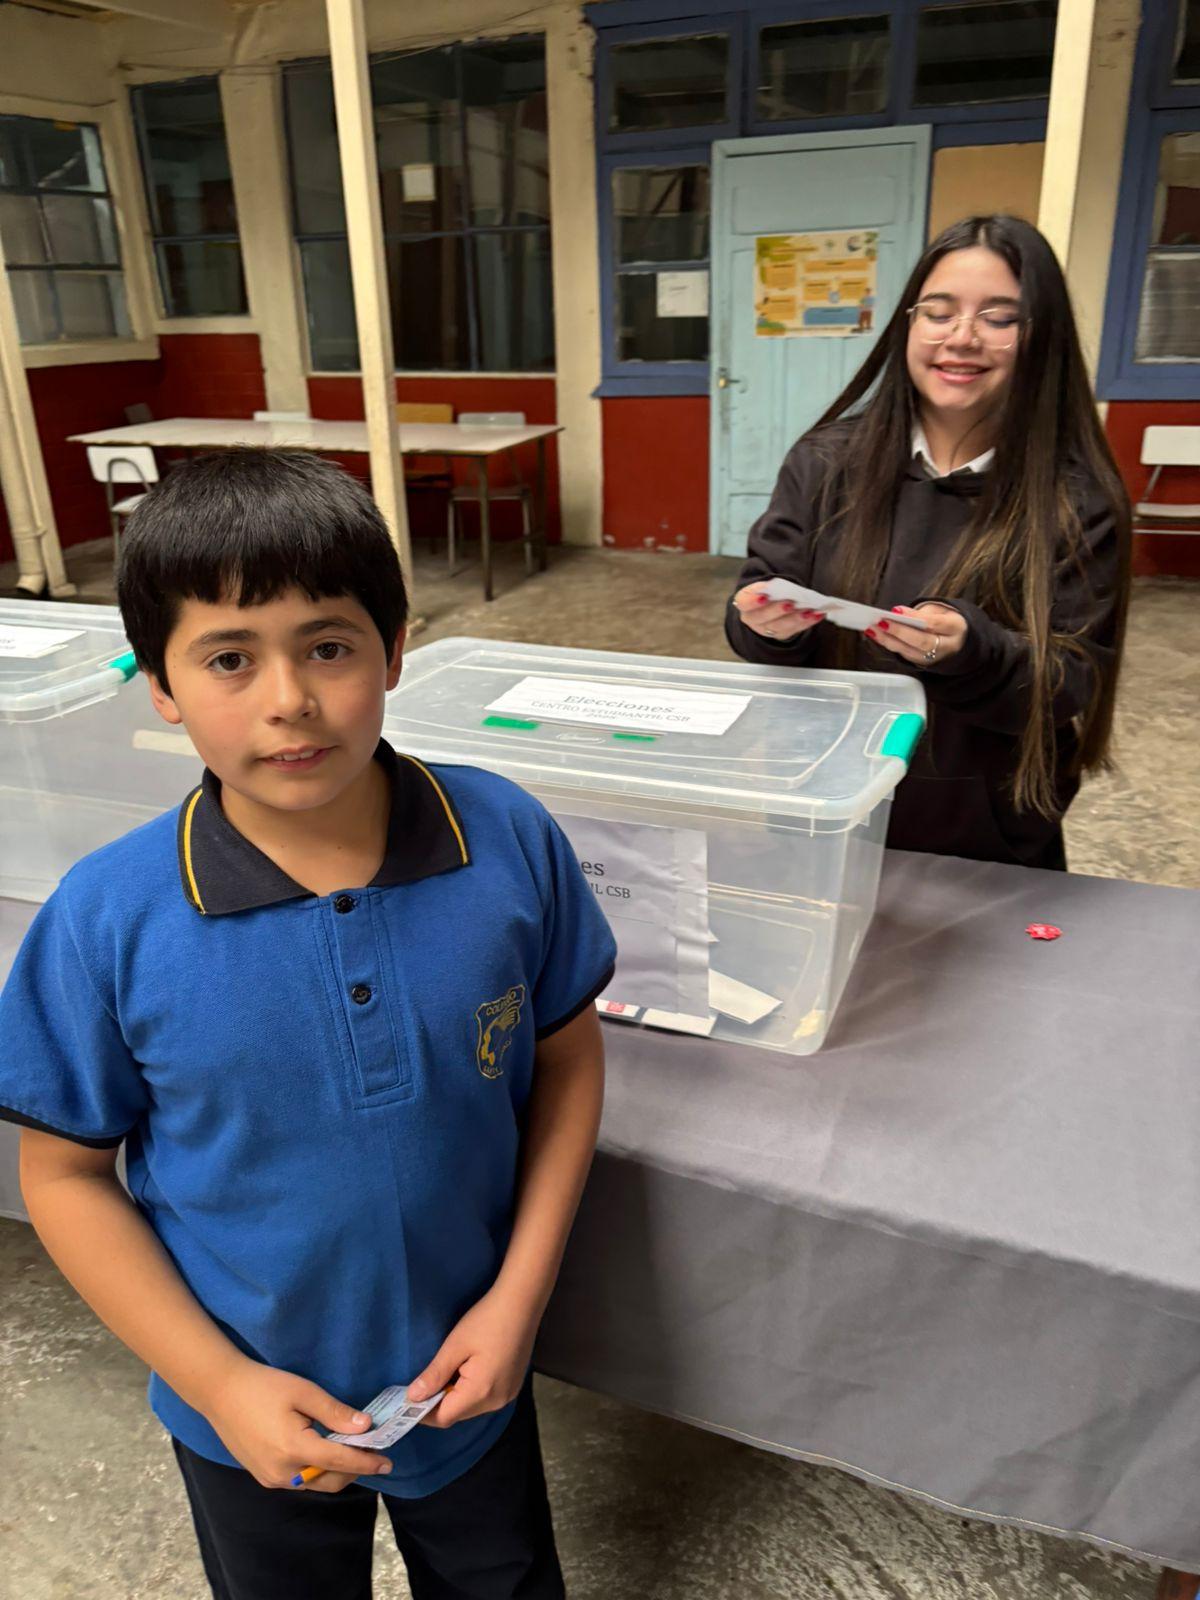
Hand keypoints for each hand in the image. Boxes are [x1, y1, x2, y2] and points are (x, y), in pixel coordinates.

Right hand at [201, 1355, 394, 1493]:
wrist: (221, 1392)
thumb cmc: (264, 1386)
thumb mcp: (304, 1392)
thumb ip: (335, 1412)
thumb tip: (365, 1427)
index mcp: (294, 1449)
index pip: (340, 1462)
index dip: (367, 1462)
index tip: (388, 1462)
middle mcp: (282, 1472)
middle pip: (329, 1481)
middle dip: (355, 1470)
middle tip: (374, 1453)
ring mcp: (271, 1478)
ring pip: (314, 1484)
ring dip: (336, 1473)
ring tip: (354, 1452)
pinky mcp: (264, 1476)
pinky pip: (299, 1482)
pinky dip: (318, 1472)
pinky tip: (326, 1454)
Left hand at [407, 1286, 538, 1429]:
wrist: (522, 1303)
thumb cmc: (487, 1320)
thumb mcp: (455, 1345)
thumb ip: (434, 1374)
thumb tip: (412, 1397)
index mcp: (481, 1392)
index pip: (444, 1417)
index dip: (422, 1412)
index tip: (405, 1401)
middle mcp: (496, 1401)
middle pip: (458, 1414)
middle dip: (437, 1403)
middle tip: (420, 1384)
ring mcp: (507, 1395)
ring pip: (471, 1407)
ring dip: (453, 1397)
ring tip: (442, 1374)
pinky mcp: (512, 1386)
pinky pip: (484, 1398)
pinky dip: (469, 1392)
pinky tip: (464, 1371)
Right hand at [731, 583, 824, 642]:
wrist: (770, 603)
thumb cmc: (768, 591)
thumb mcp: (766, 585)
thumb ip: (771, 587)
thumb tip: (786, 589)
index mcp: (745, 603)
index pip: (744, 603)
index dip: (753, 601)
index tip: (764, 596)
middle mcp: (753, 619)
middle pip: (762, 617)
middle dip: (777, 610)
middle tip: (790, 604)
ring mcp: (766, 629)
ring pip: (779, 627)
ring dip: (795, 619)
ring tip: (808, 611)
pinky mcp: (781, 634)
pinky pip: (793, 630)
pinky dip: (806, 622)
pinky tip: (816, 615)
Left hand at [866, 602, 966, 665]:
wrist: (959, 641)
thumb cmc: (946, 621)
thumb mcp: (941, 610)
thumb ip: (922, 612)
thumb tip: (899, 614)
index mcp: (955, 628)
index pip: (934, 624)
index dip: (914, 619)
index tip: (895, 611)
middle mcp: (947, 646)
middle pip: (921, 642)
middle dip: (899, 632)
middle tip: (880, 622)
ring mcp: (935, 658)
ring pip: (910, 652)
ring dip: (888, 641)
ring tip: (872, 629)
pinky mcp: (923, 664)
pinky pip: (904, 655)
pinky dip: (889, 645)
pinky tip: (877, 635)